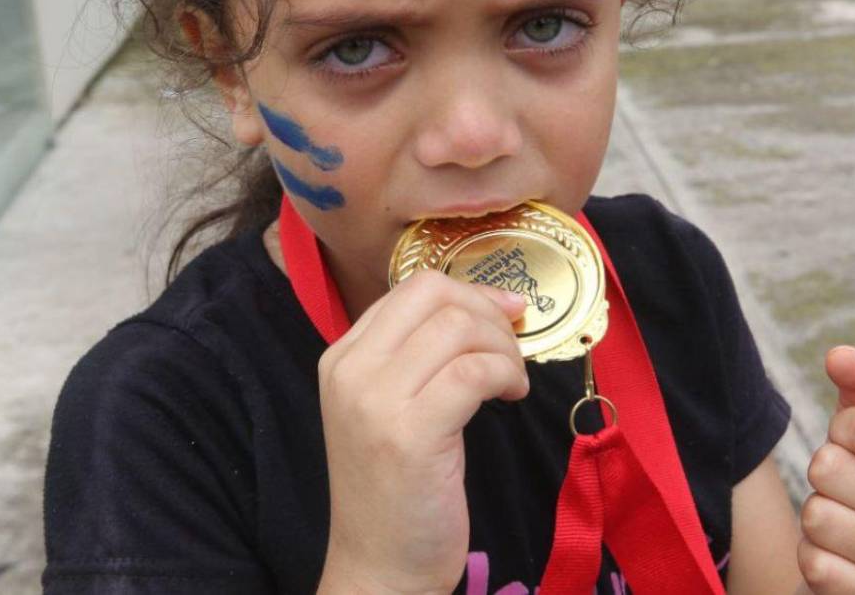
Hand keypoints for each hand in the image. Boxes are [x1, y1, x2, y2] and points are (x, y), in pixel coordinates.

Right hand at [315, 271, 528, 593]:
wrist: (379, 567)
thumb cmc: (395, 489)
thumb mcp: (389, 408)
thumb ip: (416, 356)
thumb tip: (486, 304)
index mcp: (342, 357)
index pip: (412, 287)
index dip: (469, 291)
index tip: (503, 313)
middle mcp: (351, 370)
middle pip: (436, 295)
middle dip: (489, 311)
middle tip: (512, 348)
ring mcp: (376, 400)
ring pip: (459, 328)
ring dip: (503, 347)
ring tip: (512, 380)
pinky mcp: (410, 433)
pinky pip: (475, 371)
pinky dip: (506, 375)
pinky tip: (512, 397)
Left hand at [797, 346, 854, 594]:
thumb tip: (839, 355)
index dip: (843, 430)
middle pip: (829, 467)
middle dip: (824, 474)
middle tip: (848, 489)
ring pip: (817, 516)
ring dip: (816, 515)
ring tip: (844, 521)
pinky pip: (815, 564)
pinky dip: (814, 557)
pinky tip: (840, 559)